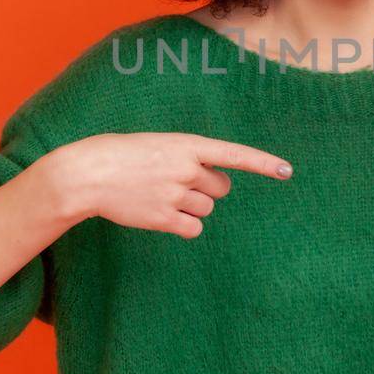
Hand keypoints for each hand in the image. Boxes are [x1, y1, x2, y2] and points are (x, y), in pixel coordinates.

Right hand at [34, 132, 292, 237]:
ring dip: (191, 207)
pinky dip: (184, 226)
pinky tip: (162, 215)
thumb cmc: (121, 155)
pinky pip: (193, 229)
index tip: (287, 171)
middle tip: (179, 183)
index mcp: (186, 144)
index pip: (234, 154)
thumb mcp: (158, 145)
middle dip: (207, 188)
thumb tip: (212, 184)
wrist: (87, 174)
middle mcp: (186, 169)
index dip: (263, 164)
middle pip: (221, 188)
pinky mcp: (164, 218)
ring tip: (160, 196)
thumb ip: (187, 158)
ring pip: (206, 210)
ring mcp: (175, 194)